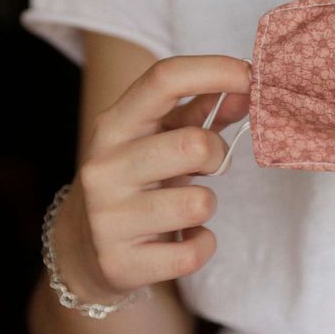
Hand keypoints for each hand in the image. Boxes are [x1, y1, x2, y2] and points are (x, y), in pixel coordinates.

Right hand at [53, 56, 250, 301]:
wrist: (82, 249)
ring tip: (186, 205)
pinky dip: (202, 243)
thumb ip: (202, 110)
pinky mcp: (121, 262)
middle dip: (218, 154)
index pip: (163, 79)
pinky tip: (183, 237)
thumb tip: (248, 87)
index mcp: (114, 125)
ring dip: (207, 203)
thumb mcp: (159, 138)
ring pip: (199, 202)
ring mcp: (108, 217)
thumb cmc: (138, 178)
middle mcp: (104, 167)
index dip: (216, 70)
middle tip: (210, 165)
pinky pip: (195, 250)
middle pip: (194, 145)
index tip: (252, 76)